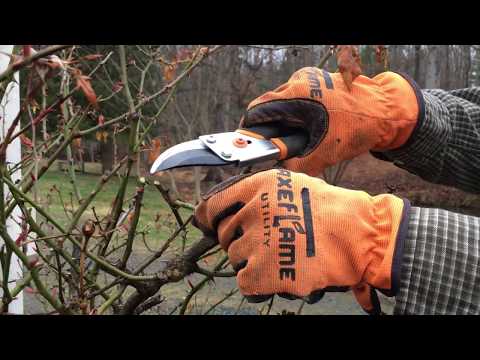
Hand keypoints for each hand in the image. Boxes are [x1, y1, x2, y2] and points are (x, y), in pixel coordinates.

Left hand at [193, 168, 409, 313]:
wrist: (361, 235)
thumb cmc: (331, 210)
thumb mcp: (292, 185)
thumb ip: (259, 193)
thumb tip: (228, 208)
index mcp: (258, 186)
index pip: (213, 204)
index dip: (207, 218)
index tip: (207, 225)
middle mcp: (254, 211)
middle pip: (223, 234)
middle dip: (238, 240)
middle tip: (264, 244)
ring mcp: (258, 242)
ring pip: (234, 258)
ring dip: (251, 260)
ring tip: (280, 257)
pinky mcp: (265, 271)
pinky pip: (244, 281)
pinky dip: (256, 283)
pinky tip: (276, 276)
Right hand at [239, 68, 419, 175]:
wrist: (387, 111)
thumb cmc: (358, 128)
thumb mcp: (324, 152)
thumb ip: (296, 163)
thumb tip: (279, 172)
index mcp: (295, 95)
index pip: (256, 111)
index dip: (251, 131)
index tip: (250, 145)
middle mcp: (298, 82)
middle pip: (268, 106)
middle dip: (269, 128)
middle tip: (277, 147)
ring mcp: (309, 79)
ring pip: (282, 102)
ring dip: (284, 120)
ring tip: (297, 137)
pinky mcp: (318, 81)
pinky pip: (297, 99)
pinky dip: (297, 114)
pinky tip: (309, 127)